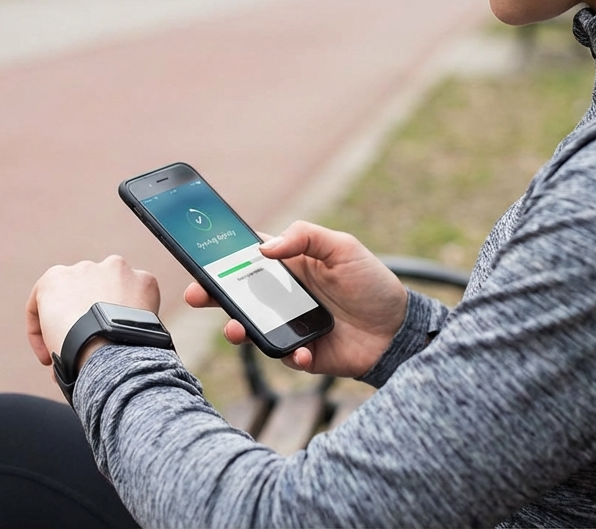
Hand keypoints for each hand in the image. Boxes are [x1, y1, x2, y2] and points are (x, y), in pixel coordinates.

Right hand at [26, 255, 160, 368]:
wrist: (110, 354)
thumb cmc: (74, 352)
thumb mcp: (50, 342)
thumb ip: (58, 333)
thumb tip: (72, 348)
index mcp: (54, 279)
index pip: (44, 301)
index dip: (43, 332)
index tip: (50, 355)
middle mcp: (84, 266)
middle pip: (82, 292)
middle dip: (83, 314)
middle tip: (87, 344)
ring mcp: (117, 270)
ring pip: (113, 288)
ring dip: (111, 306)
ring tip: (114, 337)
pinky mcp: (144, 279)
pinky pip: (140, 295)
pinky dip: (138, 310)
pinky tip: (133, 331)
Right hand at [184, 221, 406, 377]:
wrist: (399, 330)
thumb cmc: (371, 282)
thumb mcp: (343, 247)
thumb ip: (305, 237)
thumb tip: (264, 248)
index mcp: (289, 266)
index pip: (247, 258)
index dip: (220, 257)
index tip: (198, 258)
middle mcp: (283, 296)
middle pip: (237, 294)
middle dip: (212, 295)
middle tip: (196, 296)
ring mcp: (289, 326)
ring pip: (251, 328)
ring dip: (238, 329)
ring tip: (237, 329)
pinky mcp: (301, 354)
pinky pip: (284, 356)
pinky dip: (291, 355)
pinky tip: (304, 353)